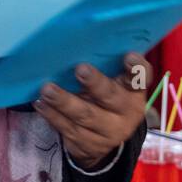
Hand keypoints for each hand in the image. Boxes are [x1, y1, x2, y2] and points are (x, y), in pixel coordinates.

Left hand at [33, 53, 150, 168]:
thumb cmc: (106, 97)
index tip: (129, 55)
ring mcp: (107, 132)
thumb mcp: (114, 83)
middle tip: (80, 69)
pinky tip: (41, 104)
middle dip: (95, 83)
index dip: (137, 68)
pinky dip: (52, 115)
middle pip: (110, 97)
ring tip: (47, 89)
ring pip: (84, 116)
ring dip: (64, 102)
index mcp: (134, 92)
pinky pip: (67, 129)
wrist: (103, 139)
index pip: (140, 78)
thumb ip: (106, 66)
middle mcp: (125, 113)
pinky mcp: (87, 144)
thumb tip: (80, 37)